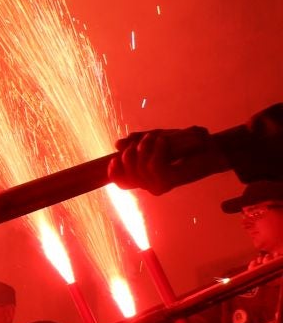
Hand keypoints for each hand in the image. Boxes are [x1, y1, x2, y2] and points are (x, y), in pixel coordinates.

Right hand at [112, 126, 228, 194]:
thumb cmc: (185, 143)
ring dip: (145, 148)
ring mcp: (161, 185)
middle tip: (146, 139)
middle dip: (131, 153)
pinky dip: (157, 150)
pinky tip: (162, 141)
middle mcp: (152, 185)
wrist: (210, 146)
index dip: (114, 173)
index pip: (121, 183)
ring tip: (157, 137)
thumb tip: (117, 145)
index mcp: (145, 177)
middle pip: (127, 174)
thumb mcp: (155, 138)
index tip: (113, 158)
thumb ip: (137, 141)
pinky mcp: (172, 181)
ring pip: (140, 169)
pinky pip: (154, 166)